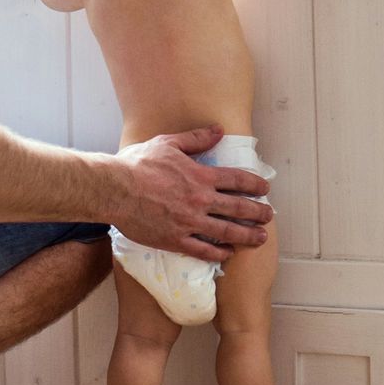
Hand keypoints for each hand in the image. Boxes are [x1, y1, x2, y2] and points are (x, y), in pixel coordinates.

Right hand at [113, 126, 273, 262]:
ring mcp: (189, 222)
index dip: (255, 185)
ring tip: (260, 238)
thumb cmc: (137, 164)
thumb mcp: (168, 143)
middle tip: (269, 216)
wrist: (114, 189)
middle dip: (258, 212)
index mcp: (201, 176)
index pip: (238, 180)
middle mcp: (200, 200)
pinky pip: (203, 250)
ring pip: (227, 232)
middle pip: (238, 208)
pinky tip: (228, 254)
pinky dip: (219, 253)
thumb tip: (218, 131)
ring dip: (247, 235)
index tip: (265, 190)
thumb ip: (196, 138)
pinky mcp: (176, 240)